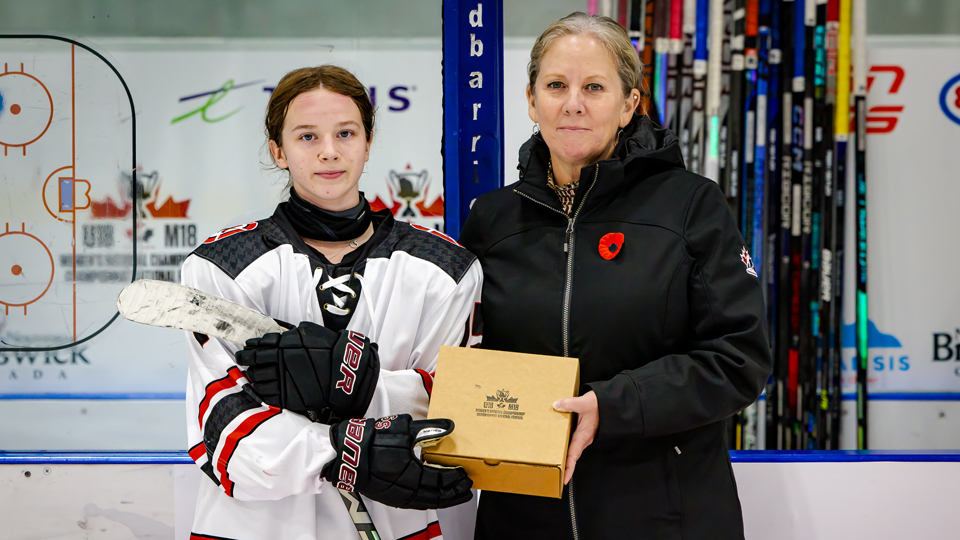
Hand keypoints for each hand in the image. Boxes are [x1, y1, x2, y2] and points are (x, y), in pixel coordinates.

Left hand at [235, 322, 379, 422]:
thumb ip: (292, 334)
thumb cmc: (329, 348)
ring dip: (252, 376)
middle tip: (243, 360)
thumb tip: (281, 334)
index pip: (256, 347)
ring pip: (256, 379)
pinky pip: (265, 395)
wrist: (343, 371)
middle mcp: (278, 361)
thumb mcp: (310, 331)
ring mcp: (281, 380)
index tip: (245, 349)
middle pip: (252, 362)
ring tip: (252, 375)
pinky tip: (259, 388)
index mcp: (282, 345)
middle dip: (245, 360)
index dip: (248, 349)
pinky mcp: (286, 396)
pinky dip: (259, 391)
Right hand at [322, 414, 473, 509]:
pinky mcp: (390, 497)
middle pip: (437, 495)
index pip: (440, 479)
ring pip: (427, 501)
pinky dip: (429, 500)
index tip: (466, 472)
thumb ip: (429, 428)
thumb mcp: (403, 427)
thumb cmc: (372, 439)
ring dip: (444, 498)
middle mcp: (406, 489)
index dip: (455, 477)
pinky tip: (434, 496)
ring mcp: (397, 496)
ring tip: (456, 493)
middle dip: (454, 491)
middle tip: (467, 486)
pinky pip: (416, 503)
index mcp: (411, 472)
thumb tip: (451, 426)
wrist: (345, 453)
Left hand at [553, 391, 598, 484]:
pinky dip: (568, 445)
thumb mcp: (584, 403)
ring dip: (566, 456)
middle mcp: (585, 438)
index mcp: (584, 435)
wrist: (611, 403)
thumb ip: (569, 404)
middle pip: (573, 455)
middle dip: (566, 466)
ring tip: (555, 462)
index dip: (569, 468)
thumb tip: (556, 405)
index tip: (564, 479)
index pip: (574, 455)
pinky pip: (574, 441)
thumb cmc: (600, 404)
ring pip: (574, 449)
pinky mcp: (584, 430)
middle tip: (556, 475)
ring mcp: (585, 435)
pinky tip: (560, 443)